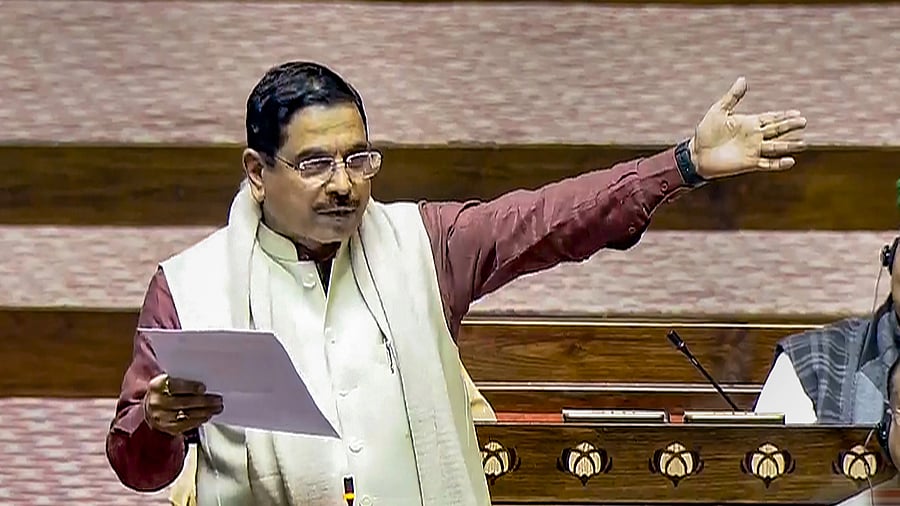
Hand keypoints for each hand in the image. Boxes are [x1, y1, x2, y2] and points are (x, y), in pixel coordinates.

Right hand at [143, 373, 223, 435]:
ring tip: (217, 408)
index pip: (174, 386)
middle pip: (183, 402)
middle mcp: (156, 402)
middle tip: (217, 399)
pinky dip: (199, 420)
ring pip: (186, 415)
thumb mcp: (168, 380)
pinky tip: (207, 416)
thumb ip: (183, 380)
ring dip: (205, 412)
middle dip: (203, 401)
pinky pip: (185, 426)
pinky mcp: (167, 428)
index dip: (190, 387)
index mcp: (157, 386)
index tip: (204, 388)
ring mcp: (161, 417)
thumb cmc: (165, 390)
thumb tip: (206, 382)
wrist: (150, 407)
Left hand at [691, 77, 806, 178]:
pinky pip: (767, 163)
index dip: (784, 115)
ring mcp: (753, 150)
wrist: (696, 154)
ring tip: (804, 143)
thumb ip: (732, 97)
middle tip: (804, 122)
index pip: (771, 118)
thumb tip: (742, 79)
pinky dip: (778, 163)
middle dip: (790, 126)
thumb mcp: (718, 111)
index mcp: (749, 122)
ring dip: (789, 145)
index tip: (798, 112)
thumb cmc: (705, 132)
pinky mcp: (749, 163)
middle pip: (777, 130)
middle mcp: (754, 136)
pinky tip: (790, 161)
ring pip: (776, 147)